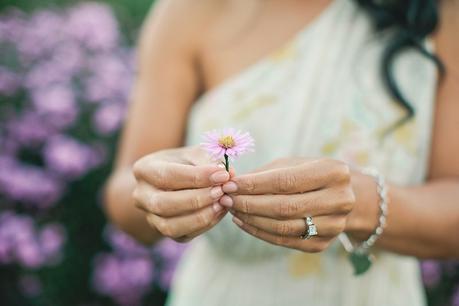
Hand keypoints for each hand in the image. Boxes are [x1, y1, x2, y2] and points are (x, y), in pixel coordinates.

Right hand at [132, 146, 231, 241]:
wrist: (175, 178)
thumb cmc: (187, 162)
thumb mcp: (196, 153)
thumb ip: (210, 162)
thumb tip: (229, 175)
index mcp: (144, 170)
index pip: (168, 176)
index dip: (197, 177)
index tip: (223, 174)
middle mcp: (141, 196)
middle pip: (164, 204)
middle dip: (197, 199)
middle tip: (222, 191)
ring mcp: (150, 216)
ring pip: (169, 226)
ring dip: (200, 216)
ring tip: (222, 203)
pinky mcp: (163, 231)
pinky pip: (182, 235)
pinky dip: (204, 226)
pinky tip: (219, 212)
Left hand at [219, 158, 355, 251]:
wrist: (344, 198)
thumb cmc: (310, 174)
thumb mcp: (293, 164)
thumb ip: (264, 173)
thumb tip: (230, 181)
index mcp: (334, 172)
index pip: (286, 181)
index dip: (255, 185)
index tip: (230, 185)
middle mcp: (339, 200)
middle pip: (284, 207)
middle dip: (249, 203)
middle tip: (225, 198)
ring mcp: (333, 226)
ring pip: (282, 227)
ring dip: (251, 219)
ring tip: (231, 209)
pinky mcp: (322, 244)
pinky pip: (284, 241)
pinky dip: (259, 232)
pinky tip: (243, 222)